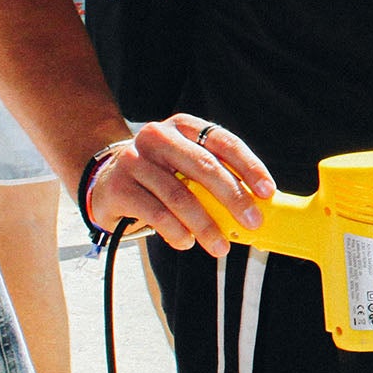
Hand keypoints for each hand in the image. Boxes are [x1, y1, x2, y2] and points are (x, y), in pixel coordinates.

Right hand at [86, 116, 274, 258]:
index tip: (267, 191)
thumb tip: (255, 206)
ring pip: (180, 196)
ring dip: (206, 225)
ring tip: (220, 246)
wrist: (105, 179)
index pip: (224, 142)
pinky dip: (176, 231)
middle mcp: (158, 137)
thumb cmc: (160, 173)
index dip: (250, 166)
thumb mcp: (186, 163)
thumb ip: (215, 175)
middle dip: (234, 198)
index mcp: (184, 126)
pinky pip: (156, 213)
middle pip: (205, 167)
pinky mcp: (119, 187)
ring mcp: (135, 161)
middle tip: (252, 222)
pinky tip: (187, 242)